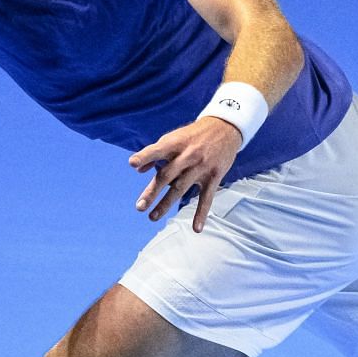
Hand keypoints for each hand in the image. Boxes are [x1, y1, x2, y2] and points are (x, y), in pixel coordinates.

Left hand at [129, 116, 242, 231]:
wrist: (225, 128)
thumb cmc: (192, 136)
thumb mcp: (173, 138)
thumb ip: (155, 153)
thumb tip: (137, 170)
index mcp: (175, 144)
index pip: (158, 150)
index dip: (145, 156)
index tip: (132, 163)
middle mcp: (188, 155)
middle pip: (167, 175)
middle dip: (152, 192)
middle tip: (139, 207)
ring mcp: (201, 167)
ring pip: (181, 188)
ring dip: (166, 204)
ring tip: (152, 217)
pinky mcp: (214, 177)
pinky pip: (206, 198)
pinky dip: (201, 214)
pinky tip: (196, 228)